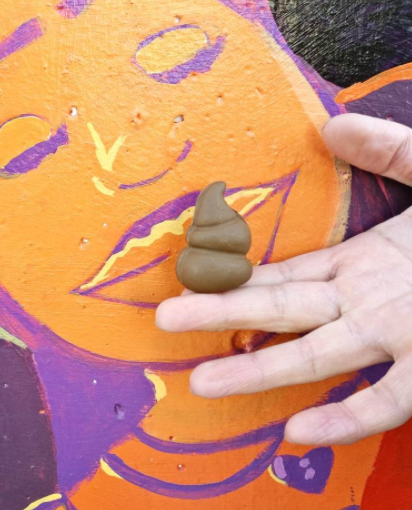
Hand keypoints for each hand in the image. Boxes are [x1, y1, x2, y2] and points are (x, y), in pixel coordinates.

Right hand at [157, 113, 411, 445]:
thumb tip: (329, 123)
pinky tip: (299, 431)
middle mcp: (363, 303)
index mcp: (358, 263)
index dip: (234, 272)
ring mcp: (394, 335)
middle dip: (220, 315)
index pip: (281, 271)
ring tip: (203, 382)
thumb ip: (388, 150)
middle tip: (166, 319)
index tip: (190, 273)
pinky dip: (344, 416)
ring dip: (257, 369)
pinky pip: (385, 398)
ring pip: (313, 356)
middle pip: (278, 310)